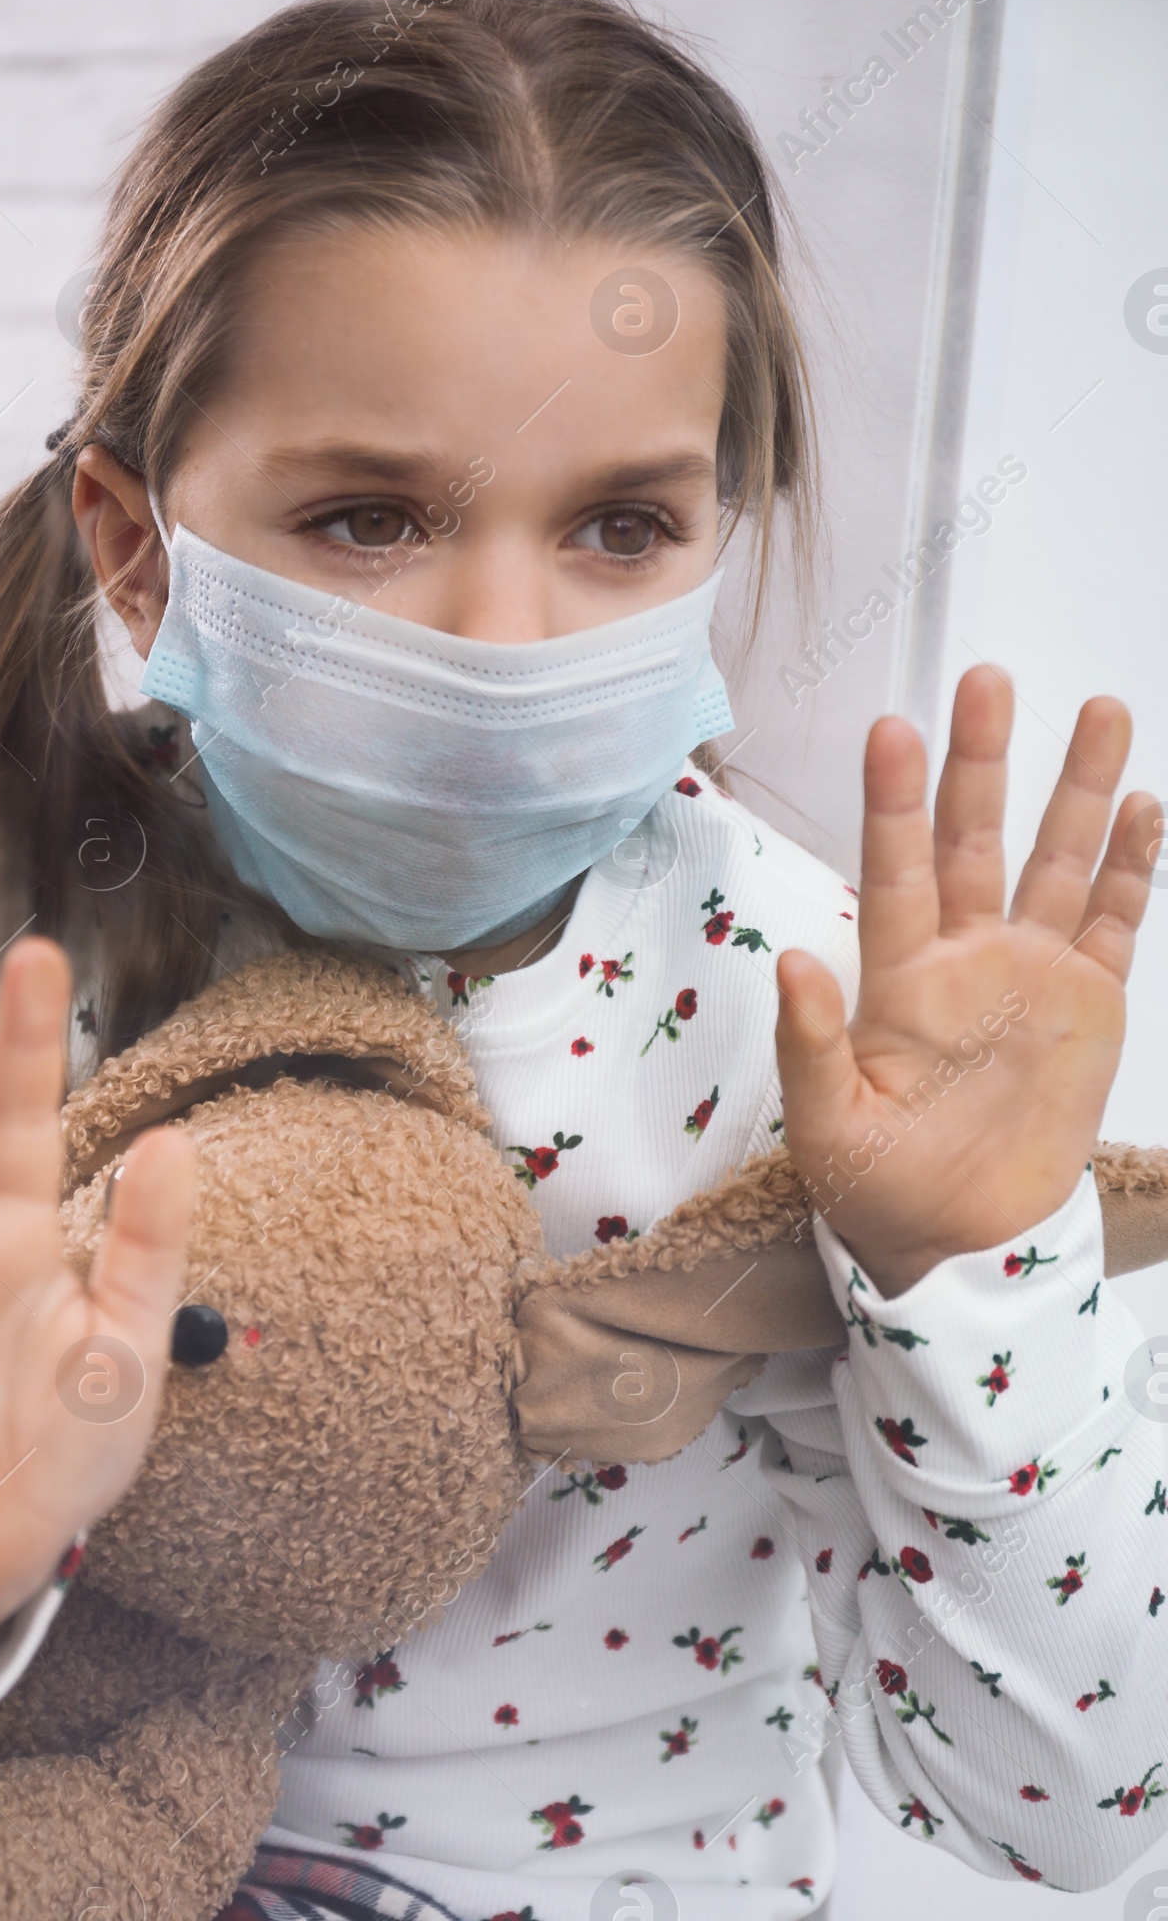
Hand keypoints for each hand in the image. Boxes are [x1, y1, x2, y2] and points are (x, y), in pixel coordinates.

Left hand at [775, 667, 1158, 1296]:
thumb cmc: (876, 1185)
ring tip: (1097, 709)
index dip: (891, 802)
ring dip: (1076, 788)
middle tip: (985, 679)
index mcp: (897, 979)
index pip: (894, 871)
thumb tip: (788, 963)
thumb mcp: (828, 1128)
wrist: (957, 1241)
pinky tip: (1142, 805)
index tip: (891, 730)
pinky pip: (1114, 920)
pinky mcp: (1088, 1004)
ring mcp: (1032, 973)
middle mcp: (966, 956)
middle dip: (982, 762)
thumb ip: (809, 1047)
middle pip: (976, 840)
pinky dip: (1130, 865)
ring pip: (1057, 860)